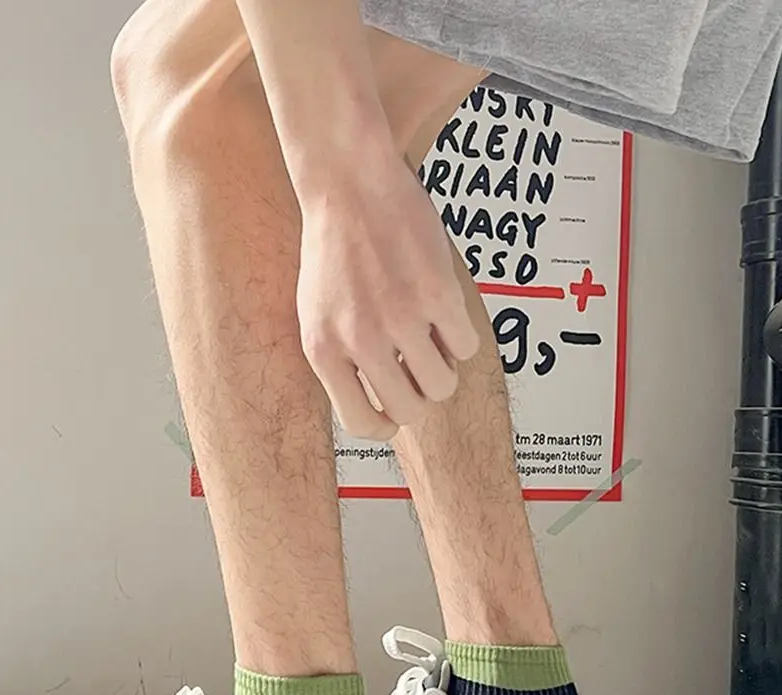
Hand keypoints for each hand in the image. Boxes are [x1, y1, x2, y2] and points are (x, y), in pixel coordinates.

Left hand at [297, 154, 479, 440]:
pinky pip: (465, 346)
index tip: (394, 411)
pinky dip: (460, 337)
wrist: (349, 183)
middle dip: (420, 398)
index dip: (385, 424)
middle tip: (420, 373)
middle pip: (409, 411)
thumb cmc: (333, 249)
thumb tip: (374, 408)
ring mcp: (399, 318)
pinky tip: (443, 313)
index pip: (362, 423)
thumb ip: (340, 362)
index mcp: (323, 351)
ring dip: (444, 370)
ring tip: (432, 342)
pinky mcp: (436, 293)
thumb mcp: (316, 315)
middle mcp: (359, 339)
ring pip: (442, 384)